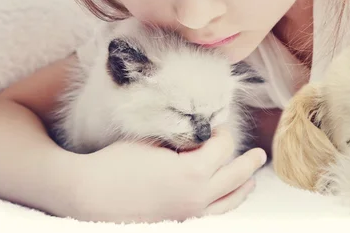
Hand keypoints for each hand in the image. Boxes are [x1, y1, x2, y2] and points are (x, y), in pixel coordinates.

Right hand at [69, 127, 266, 222]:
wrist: (90, 195)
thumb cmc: (117, 164)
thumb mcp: (153, 141)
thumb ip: (182, 138)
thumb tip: (201, 134)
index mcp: (192, 173)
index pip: (223, 148)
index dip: (222, 132)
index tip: (217, 126)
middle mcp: (197, 197)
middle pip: (236, 175)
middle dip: (248, 161)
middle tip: (259, 153)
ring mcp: (190, 214)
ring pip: (230, 201)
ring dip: (243, 186)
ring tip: (251, 179)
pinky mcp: (181, 223)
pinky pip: (214, 215)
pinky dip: (226, 205)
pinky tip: (228, 199)